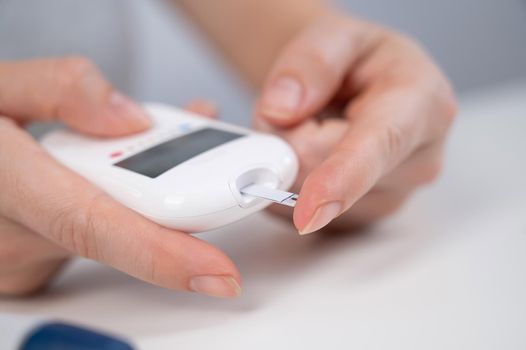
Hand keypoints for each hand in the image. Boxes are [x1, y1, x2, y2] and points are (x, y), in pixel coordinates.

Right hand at [0, 58, 239, 296]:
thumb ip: (62, 89)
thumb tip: (134, 119)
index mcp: (3, 184)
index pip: (91, 226)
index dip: (160, 254)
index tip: (219, 273)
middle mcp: (17, 235)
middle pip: (126, 230)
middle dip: (184, 203)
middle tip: (226, 163)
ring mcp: (30, 254)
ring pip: (124, 230)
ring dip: (163, 194)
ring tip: (189, 144)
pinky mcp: (42, 258)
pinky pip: (111, 232)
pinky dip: (141, 201)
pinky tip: (157, 169)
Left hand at [255, 14, 456, 233]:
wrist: (362, 87)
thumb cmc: (357, 62)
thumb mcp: (335, 35)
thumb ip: (310, 63)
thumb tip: (280, 110)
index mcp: (422, 104)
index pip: (378, 147)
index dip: (340, 179)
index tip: (310, 210)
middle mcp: (417, 161)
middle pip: (320, 172)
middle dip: (288, 139)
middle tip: (299, 109)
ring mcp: (391, 196)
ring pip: (305, 196)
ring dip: (289, 161)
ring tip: (315, 129)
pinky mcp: (363, 218)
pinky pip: (300, 213)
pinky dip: (292, 185)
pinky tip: (315, 158)